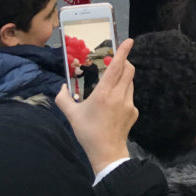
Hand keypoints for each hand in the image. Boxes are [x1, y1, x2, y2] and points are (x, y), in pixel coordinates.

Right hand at [55, 38, 136, 175]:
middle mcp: (119, 95)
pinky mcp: (134, 112)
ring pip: (130, 82)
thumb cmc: (88, 133)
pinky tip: (114, 105)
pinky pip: (130, 95)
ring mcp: (129, 103)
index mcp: (104, 93)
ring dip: (123, 78)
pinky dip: (124, 93)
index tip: (129, 41)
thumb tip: (61, 88)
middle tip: (115, 62)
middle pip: (129, 70)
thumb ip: (63, 99)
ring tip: (111, 86)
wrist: (107, 154)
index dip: (123, 52)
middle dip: (124, 62)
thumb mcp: (72, 115)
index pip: (117, 66)